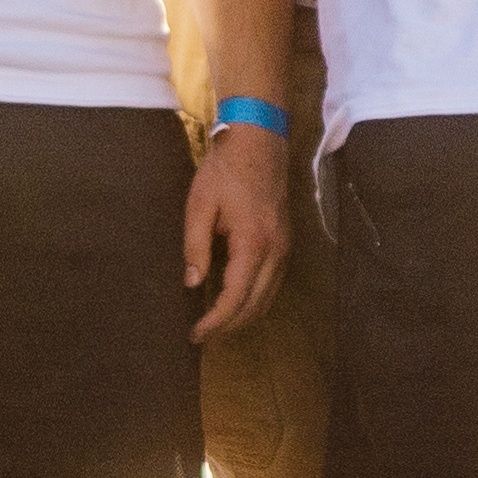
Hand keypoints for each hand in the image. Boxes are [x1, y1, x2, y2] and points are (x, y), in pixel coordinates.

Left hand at [184, 120, 290, 342]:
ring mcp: (284, 247)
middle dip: (229, 325)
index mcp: (253, 243)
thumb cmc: (225, 170)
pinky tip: (234, 299)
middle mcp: (275, 250)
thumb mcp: (200, 206)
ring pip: (268, 296)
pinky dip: (254, 298)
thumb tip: (192, 283)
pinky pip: (272, 282)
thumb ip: (196, 247)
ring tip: (215, 324)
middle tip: (201, 336)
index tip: (195, 334)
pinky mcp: (284, 241)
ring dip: (243, 315)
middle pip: (256, 304)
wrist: (259, 141)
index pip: (235, 296)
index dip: (215, 320)